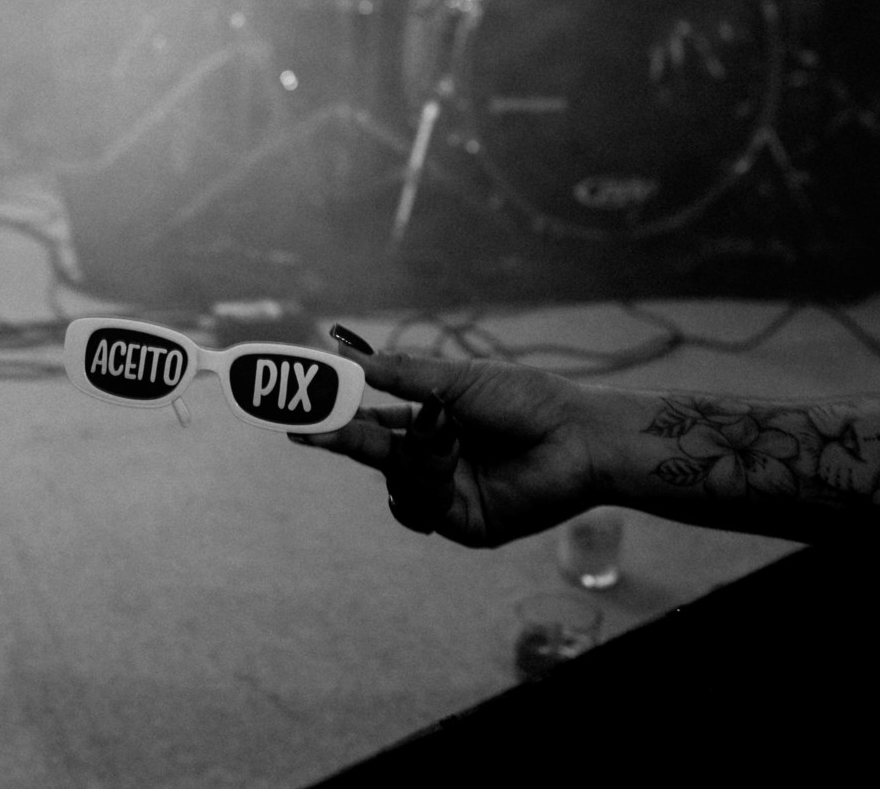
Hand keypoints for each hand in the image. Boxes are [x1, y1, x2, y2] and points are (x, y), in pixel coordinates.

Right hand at [291, 326, 607, 546]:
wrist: (576, 436)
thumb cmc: (527, 399)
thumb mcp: (457, 380)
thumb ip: (400, 374)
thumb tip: (344, 356)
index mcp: (436, 424)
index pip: (377, 424)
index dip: (340, 419)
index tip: (303, 412)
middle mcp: (438, 460)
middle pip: (377, 456)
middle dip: (345, 442)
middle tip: (310, 431)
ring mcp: (451, 494)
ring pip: (396, 484)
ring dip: (410, 459)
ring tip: (442, 437)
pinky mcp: (466, 524)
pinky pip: (421, 511)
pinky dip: (427, 484)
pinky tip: (446, 463)